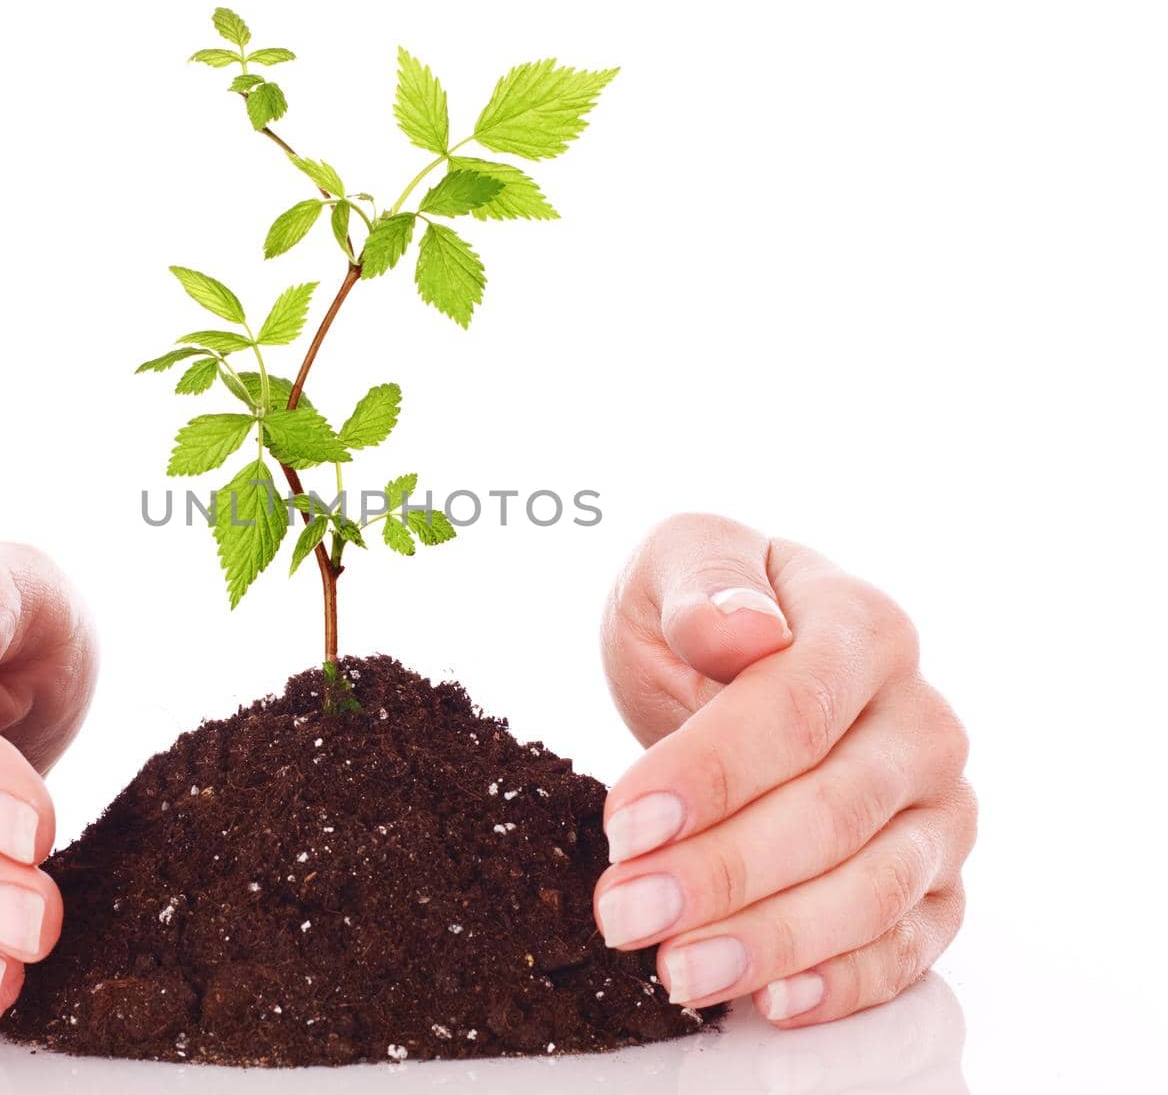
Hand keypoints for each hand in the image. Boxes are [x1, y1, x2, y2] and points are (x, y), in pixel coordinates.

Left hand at [597, 514, 973, 1026]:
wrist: (736, 653)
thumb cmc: (705, 606)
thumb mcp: (681, 559)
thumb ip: (705, 582)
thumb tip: (744, 625)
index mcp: (865, 628)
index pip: (797, 709)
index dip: (712, 772)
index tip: (624, 822)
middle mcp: (920, 719)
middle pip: (835, 811)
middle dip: (724, 871)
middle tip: (625, 913)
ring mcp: (937, 805)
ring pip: (877, 888)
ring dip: (774, 939)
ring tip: (678, 970)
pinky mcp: (936, 877)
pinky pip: (910, 943)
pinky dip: (848, 982)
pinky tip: (772, 1001)